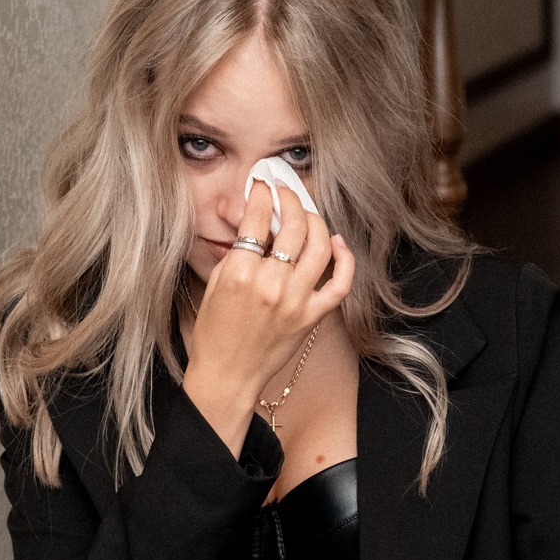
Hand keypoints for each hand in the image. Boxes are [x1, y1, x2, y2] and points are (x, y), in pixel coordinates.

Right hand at [183, 181, 353, 452]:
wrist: (227, 373)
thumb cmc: (216, 331)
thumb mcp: (216, 283)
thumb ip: (239, 251)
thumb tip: (257, 220)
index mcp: (240, 273)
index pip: (257, 218)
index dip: (261, 193)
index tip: (262, 185)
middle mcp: (271, 284)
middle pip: (293, 225)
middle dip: (290, 199)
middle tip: (285, 193)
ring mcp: (296, 301)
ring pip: (320, 246)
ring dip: (316, 221)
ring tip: (307, 214)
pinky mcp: (312, 316)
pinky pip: (340, 283)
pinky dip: (344, 259)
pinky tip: (337, 243)